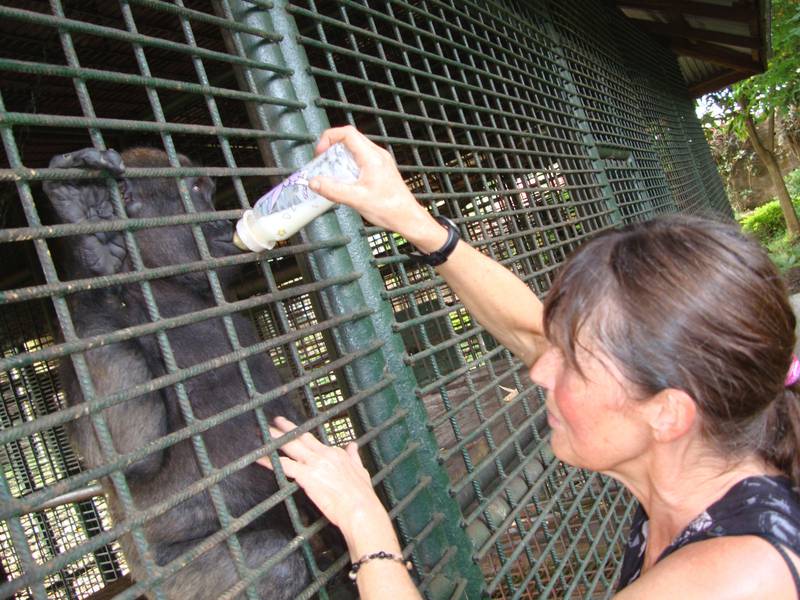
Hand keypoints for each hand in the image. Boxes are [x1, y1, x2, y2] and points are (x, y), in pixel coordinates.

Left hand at [258, 417, 390, 540]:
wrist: (359, 508)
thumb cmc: (362, 494)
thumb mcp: (361, 470)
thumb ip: (354, 456)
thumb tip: (352, 445)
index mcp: (336, 453)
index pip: (317, 443)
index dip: (305, 439)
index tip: (298, 436)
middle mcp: (324, 454)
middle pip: (301, 438)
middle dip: (287, 428)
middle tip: (276, 421)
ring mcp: (314, 463)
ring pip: (290, 446)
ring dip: (276, 439)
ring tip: (263, 433)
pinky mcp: (306, 475)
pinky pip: (284, 465)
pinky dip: (270, 461)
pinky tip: (260, 458)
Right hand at [310, 126, 446, 250]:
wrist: (407, 218)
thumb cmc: (388, 209)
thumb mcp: (357, 200)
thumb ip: (333, 190)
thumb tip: (314, 182)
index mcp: (372, 157)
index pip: (347, 133)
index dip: (329, 138)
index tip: (320, 154)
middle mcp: (377, 155)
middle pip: (350, 139)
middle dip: (332, 148)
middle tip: (322, 164)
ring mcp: (380, 161)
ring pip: (355, 149)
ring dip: (340, 158)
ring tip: (331, 174)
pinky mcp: (381, 169)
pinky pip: (360, 159)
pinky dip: (348, 165)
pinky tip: (345, 181)